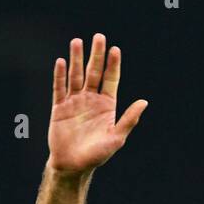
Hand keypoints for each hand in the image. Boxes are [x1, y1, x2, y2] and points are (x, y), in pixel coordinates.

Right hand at [48, 33, 147, 175]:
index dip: (113, 65)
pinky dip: (59, 75)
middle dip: (96, 55)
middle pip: (94, 73)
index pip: (110, 80)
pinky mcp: (59, 108)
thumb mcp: (116, 138)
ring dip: (76, 59)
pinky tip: (61, 62)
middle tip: (98, 37)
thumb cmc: (97, 155)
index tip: (115, 49)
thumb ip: (129, 119)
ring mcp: (74, 102)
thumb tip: (144, 102)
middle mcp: (91, 100)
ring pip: (75, 76)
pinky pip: (59, 88)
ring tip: (77, 41)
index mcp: (106, 106)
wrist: (73, 166)